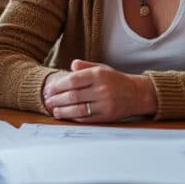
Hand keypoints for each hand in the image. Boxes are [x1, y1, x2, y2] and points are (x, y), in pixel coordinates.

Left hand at [41, 59, 156, 122]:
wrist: (137, 94)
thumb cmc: (115, 80)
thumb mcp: (102, 68)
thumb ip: (85, 66)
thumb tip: (71, 65)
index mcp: (99, 75)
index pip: (73, 80)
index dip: (58, 86)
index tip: (48, 89)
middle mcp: (102, 89)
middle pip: (73, 96)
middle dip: (56, 99)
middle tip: (46, 100)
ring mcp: (105, 104)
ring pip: (78, 109)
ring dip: (62, 111)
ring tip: (53, 110)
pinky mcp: (107, 117)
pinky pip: (86, 119)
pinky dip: (73, 117)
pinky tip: (65, 115)